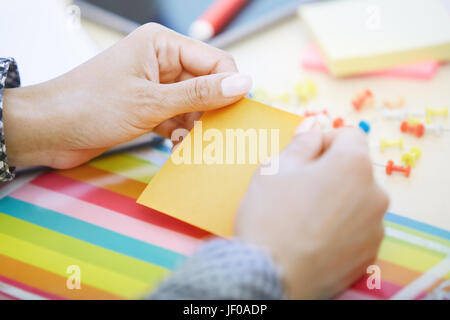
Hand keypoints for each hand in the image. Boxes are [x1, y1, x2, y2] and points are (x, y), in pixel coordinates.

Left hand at [3, 23, 251, 167]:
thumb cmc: (91, 106)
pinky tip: (175, 144)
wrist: (49, 130)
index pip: (215, 61)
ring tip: (191, 142)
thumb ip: (199, 94)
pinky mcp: (148, 106)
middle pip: (206, 83)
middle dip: (212, 110)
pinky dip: (180, 132)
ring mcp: (155, 85)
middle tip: (217, 134)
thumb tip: (243, 83)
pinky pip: (178, 117)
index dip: (230, 86)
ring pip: (194, 103)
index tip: (238, 115)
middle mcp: (161, 61)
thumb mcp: (152, 101)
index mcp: (162, 45)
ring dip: (196, 124)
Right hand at [236, 117, 388, 298]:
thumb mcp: (276, 168)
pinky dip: (340, 227)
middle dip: (329, 172)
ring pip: (356, 199)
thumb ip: (301, 142)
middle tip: (298, 189)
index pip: (348, 135)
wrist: (271, 275)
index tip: (303, 157)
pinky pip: (357, 228)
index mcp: (353, 165)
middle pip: (354, 169)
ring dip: (336, 199)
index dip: (323, 141)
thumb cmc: (270, 216)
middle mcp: (375, 193)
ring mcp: (375, 227)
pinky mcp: (370, 254)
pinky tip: (314, 237)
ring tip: (304, 217)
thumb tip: (313, 125)